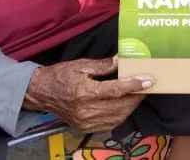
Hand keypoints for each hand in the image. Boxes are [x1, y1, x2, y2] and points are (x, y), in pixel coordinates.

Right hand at [23, 57, 150, 133]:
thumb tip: (121, 61)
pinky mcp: (84, 128)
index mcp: (84, 93)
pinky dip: (120, 115)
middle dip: (136, 96)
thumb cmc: (60, 75)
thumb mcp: (81, 65)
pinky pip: (109, 124)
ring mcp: (85, 122)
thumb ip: (103, 65)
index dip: (134, 86)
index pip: (116, 91)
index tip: (148, 80)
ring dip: (131, 107)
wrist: (40, 93)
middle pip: (120, 106)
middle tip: (147, 85)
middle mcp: (86, 111)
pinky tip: (125, 105)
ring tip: (138, 94)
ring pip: (117, 117)